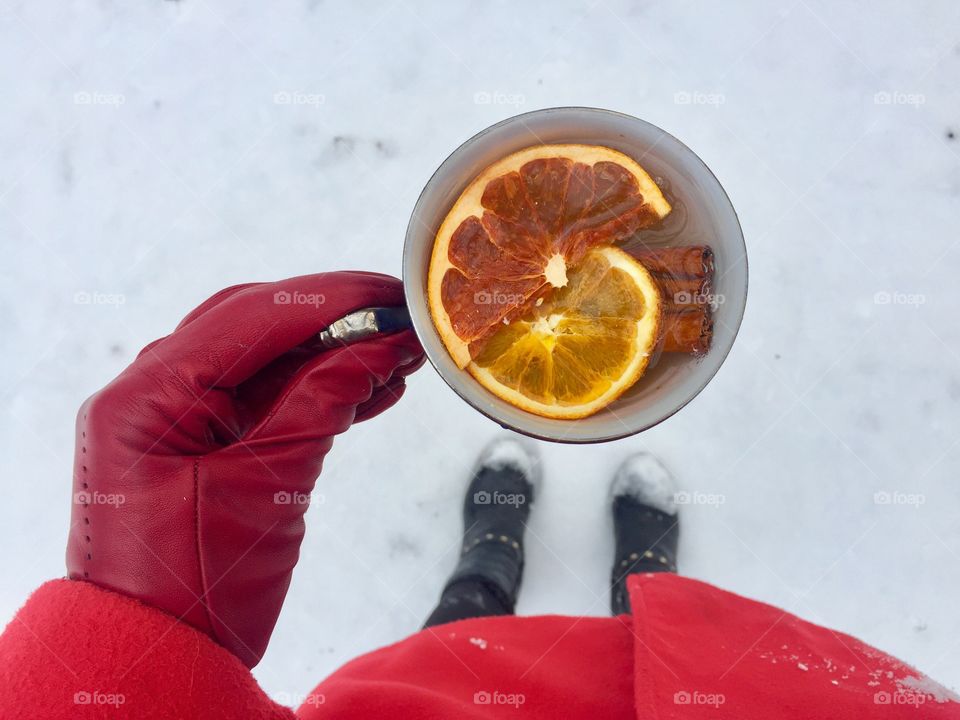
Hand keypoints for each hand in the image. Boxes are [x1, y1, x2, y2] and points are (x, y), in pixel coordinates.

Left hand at [66, 272, 423, 666]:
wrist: (160, 657)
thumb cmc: (195, 584)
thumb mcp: (269, 482)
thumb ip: (325, 400)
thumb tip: (384, 346)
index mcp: (150, 392)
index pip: (253, 316)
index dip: (332, 299)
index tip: (393, 293)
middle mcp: (153, 391)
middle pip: (257, 327)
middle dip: (335, 320)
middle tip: (400, 318)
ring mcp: (176, 417)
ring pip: (266, 362)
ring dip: (332, 357)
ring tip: (399, 357)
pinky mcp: (202, 443)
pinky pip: (265, 401)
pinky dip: (317, 393)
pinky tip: (371, 389)